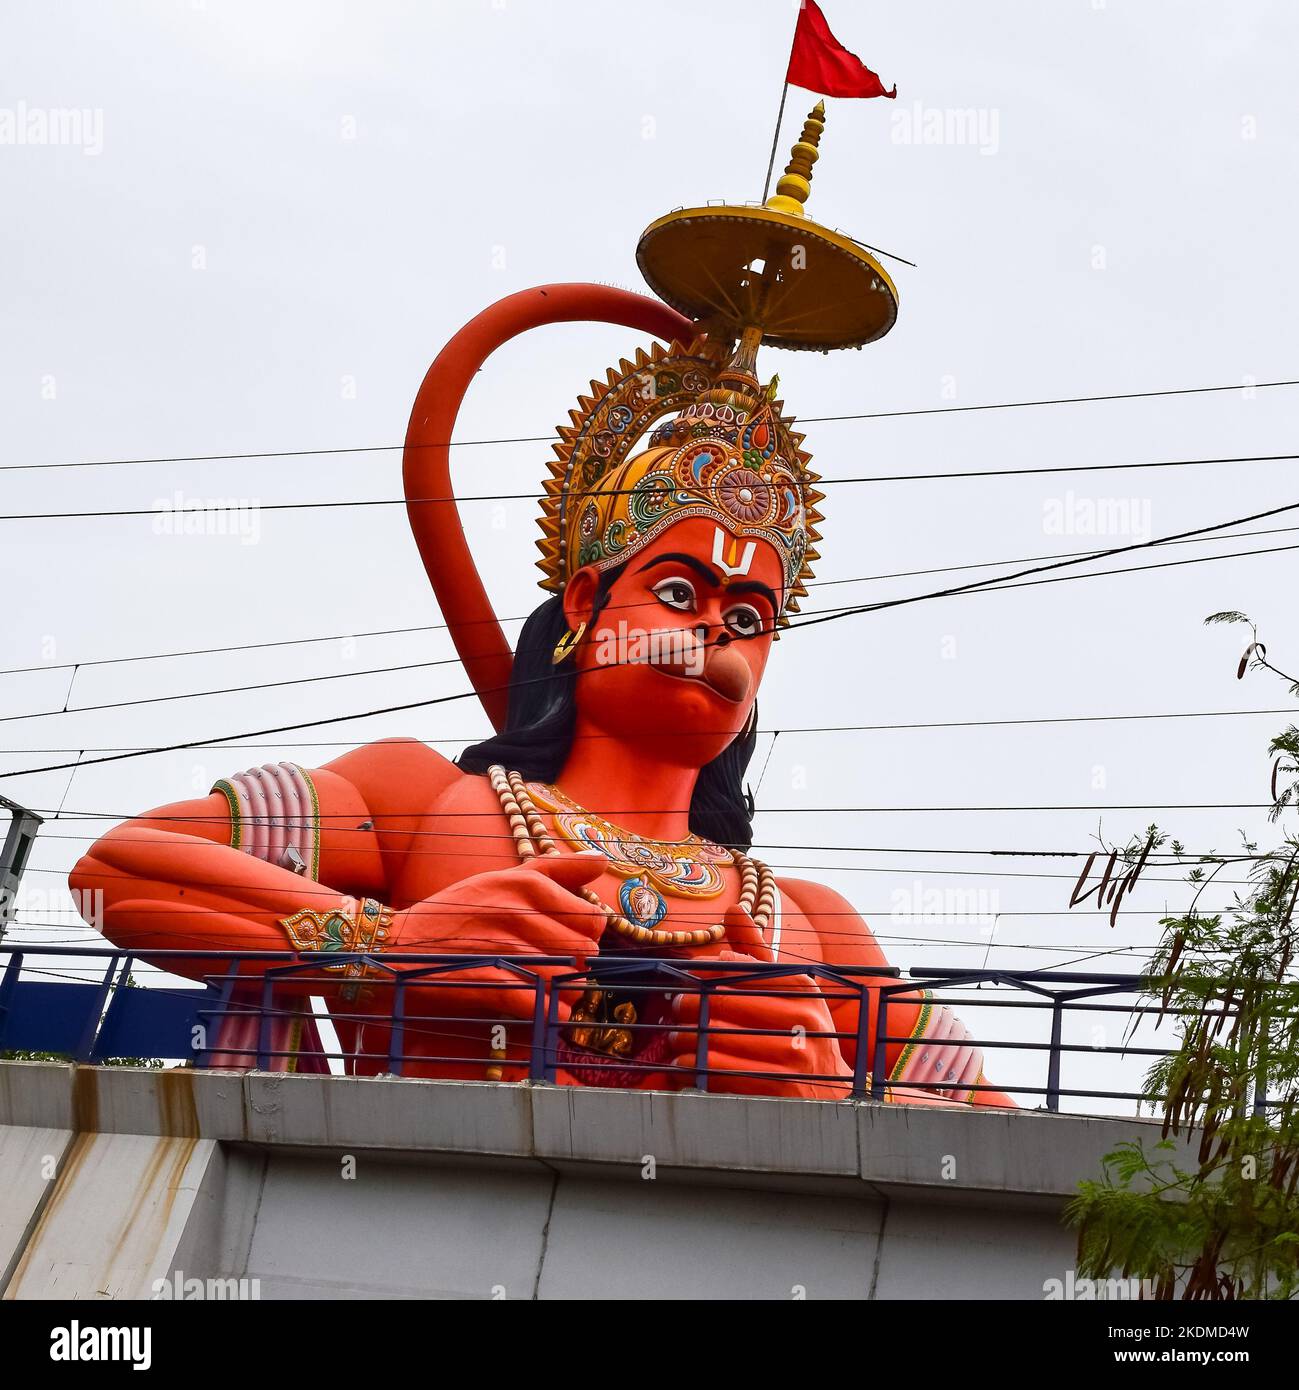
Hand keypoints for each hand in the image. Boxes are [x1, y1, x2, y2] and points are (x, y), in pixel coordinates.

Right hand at [388, 851, 608, 1019]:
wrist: (395, 944)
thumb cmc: (455, 911)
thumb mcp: (502, 877)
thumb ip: (555, 868)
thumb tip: (602, 861)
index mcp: (527, 884)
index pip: (593, 917)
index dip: (588, 934)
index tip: (569, 939)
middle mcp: (520, 912)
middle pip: (586, 950)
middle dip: (580, 964)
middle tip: (559, 966)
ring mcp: (505, 948)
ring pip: (569, 980)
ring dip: (566, 992)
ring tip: (549, 989)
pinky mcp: (490, 983)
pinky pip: (542, 1005)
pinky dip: (550, 1013)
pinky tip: (544, 1010)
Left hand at [667, 950, 851, 1098]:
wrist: (831, 1091)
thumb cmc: (802, 1031)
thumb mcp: (789, 991)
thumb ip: (758, 953)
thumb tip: (733, 909)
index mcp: (805, 991)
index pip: (745, 971)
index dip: (710, 973)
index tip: (691, 976)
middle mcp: (804, 1022)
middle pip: (725, 1004)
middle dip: (690, 1005)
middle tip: (676, 1006)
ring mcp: (794, 1059)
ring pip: (717, 1040)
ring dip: (686, 1038)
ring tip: (676, 1037)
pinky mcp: (779, 1092)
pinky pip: (722, 1075)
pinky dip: (694, 1069)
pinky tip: (684, 1065)